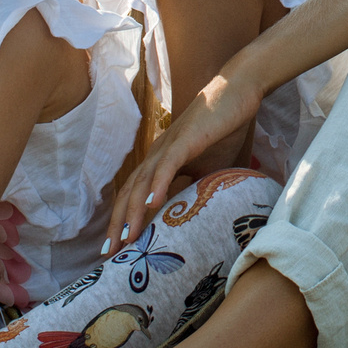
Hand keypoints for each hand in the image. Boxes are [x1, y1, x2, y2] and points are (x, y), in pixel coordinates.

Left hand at [107, 74, 263, 248]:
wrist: (236, 92)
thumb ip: (196, 188)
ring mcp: (168, 147)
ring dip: (133, 212)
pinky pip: (167, 166)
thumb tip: (193, 217)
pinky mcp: (185, 140)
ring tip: (127, 238)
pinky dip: (157, 185)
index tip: (116, 250)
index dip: (123, 222)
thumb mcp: (208, 168)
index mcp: (159, 162)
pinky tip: (152, 204)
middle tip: (110, 254)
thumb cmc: (222, 129)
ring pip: (143, 183)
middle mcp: (156, 155)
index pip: (133, 196)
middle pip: (129, 193)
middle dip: (118, 225)